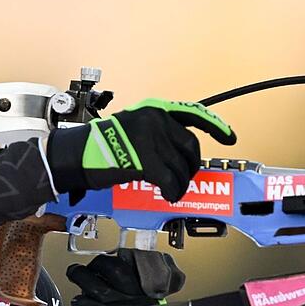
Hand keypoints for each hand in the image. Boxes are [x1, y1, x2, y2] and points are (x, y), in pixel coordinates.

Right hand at [46, 98, 234, 203]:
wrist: (75, 156)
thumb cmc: (100, 147)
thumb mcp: (132, 128)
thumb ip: (158, 134)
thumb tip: (181, 154)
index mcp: (153, 110)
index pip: (193, 114)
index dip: (215, 127)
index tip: (229, 137)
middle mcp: (154, 120)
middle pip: (190, 146)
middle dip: (191, 166)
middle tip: (186, 177)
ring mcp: (149, 139)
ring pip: (181, 167)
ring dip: (181, 184)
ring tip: (173, 190)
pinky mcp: (144, 160)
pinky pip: (171, 180)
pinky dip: (174, 191)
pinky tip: (169, 195)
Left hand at [67, 248, 184, 305]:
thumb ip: (142, 291)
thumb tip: (126, 269)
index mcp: (148, 295)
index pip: (136, 264)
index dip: (123, 257)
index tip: (117, 257)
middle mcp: (132, 298)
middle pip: (112, 267)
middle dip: (100, 263)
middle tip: (94, 265)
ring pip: (92, 281)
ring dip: (79, 275)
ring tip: (75, 273)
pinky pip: (81, 301)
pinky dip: (78, 300)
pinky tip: (80, 302)